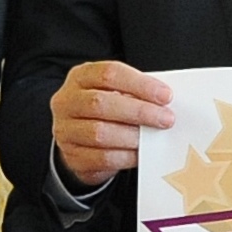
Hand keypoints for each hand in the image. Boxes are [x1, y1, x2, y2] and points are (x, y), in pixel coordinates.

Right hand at [50, 60, 171, 190]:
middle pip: (101, 103)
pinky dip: (126, 156)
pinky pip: (101, 157)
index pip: (109, 74)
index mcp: (80, 77)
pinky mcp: (72, 156)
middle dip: (139, 111)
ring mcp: (65, 130)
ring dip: (132, 136)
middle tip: (165, 118)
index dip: (140, 84)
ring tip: (153, 137)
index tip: (165, 95)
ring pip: (100, 133)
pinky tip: (140, 153)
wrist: (79, 140)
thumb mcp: (114, 93)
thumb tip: (164, 101)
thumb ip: (134, 92)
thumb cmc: (104, 111)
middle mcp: (67, 101)